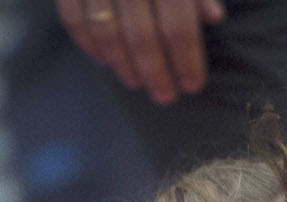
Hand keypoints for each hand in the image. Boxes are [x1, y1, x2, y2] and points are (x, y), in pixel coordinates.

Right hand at [58, 0, 222, 104]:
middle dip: (156, 73)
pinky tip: (105, 61)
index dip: (186, 60)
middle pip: (142, 36)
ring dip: (123, 65)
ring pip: (107, 32)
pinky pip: (73, 19)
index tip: (193, 85)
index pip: (177, 24)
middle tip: (166, 96)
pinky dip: (88, 44)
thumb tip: (213, 19)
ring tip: (137, 83)